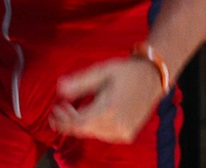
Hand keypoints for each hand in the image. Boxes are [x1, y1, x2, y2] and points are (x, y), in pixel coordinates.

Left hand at [50, 57, 166, 143]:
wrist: (152, 78)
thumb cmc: (126, 72)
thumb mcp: (101, 71)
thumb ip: (80, 81)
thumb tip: (59, 89)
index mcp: (110, 109)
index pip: (78, 123)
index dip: (63, 120)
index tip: (54, 111)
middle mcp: (117, 125)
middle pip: (83, 130)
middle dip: (68, 122)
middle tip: (59, 109)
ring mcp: (123, 132)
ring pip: (92, 133)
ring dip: (80, 124)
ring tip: (72, 109)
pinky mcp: (127, 134)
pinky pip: (103, 134)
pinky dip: (92, 126)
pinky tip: (89, 114)